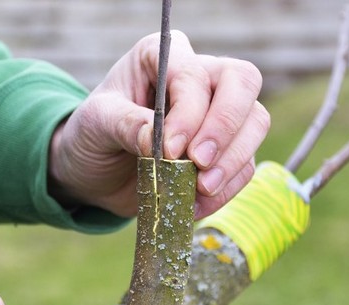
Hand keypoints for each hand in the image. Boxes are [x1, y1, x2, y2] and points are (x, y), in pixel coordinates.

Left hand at [49, 30, 269, 219]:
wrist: (96, 172)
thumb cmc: (92, 135)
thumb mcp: (95, 124)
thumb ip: (125, 124)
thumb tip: (159, 141)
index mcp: (164, 57)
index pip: (195, 74)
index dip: (190, 113)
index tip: (168, 151)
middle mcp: (200, 76)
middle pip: (243, 83)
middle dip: (225, 128)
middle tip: (199, 165)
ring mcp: (219, 112)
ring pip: (255, 122)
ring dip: (233, 161)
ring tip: (199, 189)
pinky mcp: (226, 150)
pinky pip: (245, 164)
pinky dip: (227, 188)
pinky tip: (196, 204)